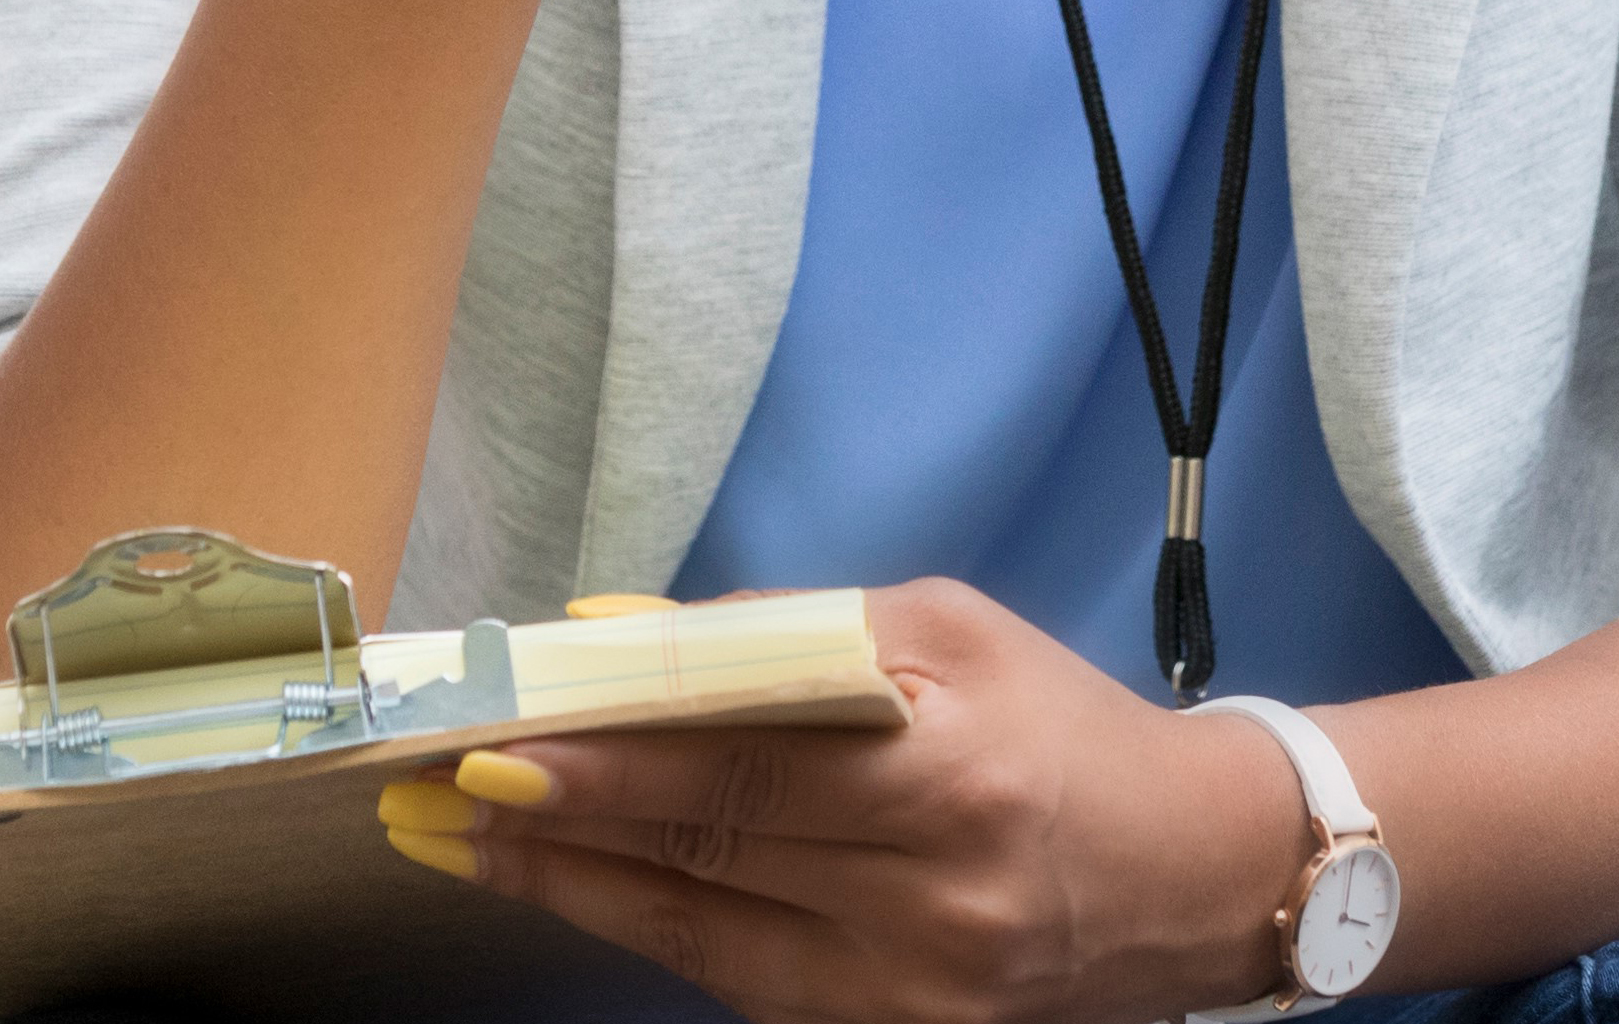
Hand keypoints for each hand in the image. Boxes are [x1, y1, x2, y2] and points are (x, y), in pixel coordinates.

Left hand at [374, 581, 1309, 1023]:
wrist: (1189, 877)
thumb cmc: (1061, 729)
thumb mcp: (953, 632)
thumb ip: (790, 631)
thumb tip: (622, 636)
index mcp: (954, 773)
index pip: (748, 769)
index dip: (610, 765)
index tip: (493, 746)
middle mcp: (929, 900)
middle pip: (706, 859)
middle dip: (554, 824)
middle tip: (429, 789)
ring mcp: (907, 995)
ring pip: (698, 937)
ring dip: (567, 888)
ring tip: (458, 843)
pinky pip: (738, 979)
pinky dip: (648, 926)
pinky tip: (575, 886)